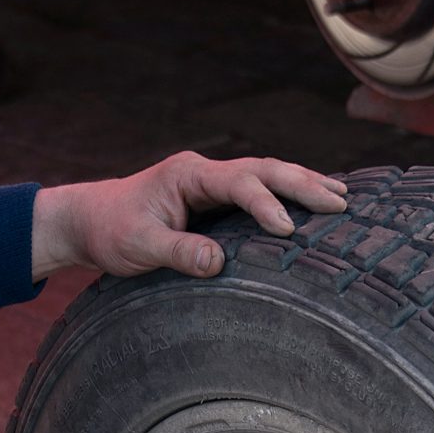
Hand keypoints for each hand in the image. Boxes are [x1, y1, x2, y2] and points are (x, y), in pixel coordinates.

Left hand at [30, 152, 346, 279]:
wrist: (90, 221)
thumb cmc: (110, 232)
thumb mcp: (138, 246)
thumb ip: (177, 252)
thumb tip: (218, 263)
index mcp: (188, 175)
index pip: (238, 183)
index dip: (265, 204)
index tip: (287, 229)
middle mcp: (205, 172)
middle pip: (264, 169)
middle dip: (303, 185)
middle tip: (341, 203)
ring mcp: (212, 183)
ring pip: (268, 175)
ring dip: (304, 184)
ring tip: (343, 198)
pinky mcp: (216, 199)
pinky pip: (260, 190)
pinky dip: (289, 195)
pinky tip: (315, 202)